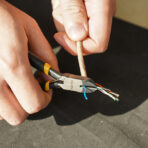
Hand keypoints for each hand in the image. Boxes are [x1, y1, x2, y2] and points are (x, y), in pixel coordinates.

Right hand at [0, 0, 57, 124]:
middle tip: (30, 89)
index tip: (46, 90)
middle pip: (17, 116)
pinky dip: (0, 99)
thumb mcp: (29, 29)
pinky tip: (1, 83)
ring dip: (12, 102)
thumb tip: (52, 74)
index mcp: (12, 62)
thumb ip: (46, 55)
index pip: (34, 103)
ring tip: (13, 84)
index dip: (45, 99)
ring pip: (2, 114)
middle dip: (29, 103)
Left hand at [52, 0, 115, 54]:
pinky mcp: (87, 13)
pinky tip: (65, 4)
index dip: (78, 47)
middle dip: (67, 30)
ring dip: (64, 21)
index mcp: (103, 9)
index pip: (97, 44)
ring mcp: (95, 14)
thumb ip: (74, 12)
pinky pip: (73, 24)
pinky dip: (64, 16)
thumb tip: (77, 36)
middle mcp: (102, 15)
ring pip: (75, 33)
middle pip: (84, 40)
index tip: (61, 37)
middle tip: (62, 9)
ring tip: (64, 3)